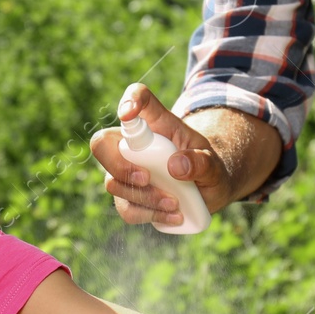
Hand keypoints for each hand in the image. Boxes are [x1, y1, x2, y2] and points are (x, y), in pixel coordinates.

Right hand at [90, 82, 236, 227]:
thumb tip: (175, 166)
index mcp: (156, 123)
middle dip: (119, 165)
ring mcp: (125, 172)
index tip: (128, 113)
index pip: (137, 98)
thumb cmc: (206, 166)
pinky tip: (172, 216)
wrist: (207, 190)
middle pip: (102, 143)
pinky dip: (149, 215)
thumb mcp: (212, 162)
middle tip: (146, 178)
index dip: (129, 100)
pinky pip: (126, 208)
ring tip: (175, 204)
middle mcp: (132, 144)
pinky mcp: (128, 198)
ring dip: (145, 197)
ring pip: (113, 182)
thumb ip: (201, 161)